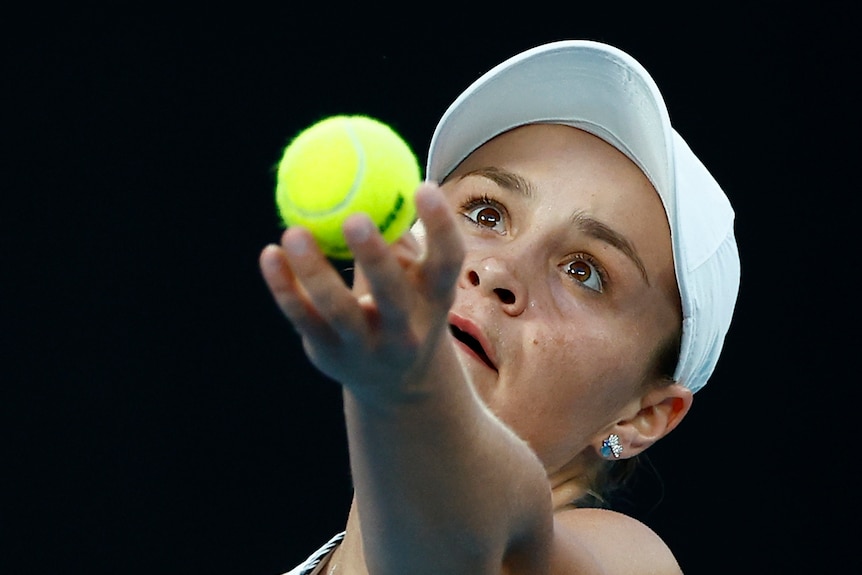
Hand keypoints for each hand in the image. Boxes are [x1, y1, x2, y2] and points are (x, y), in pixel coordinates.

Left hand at [259, 183, 464, 402]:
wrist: (396, 380)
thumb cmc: (404, 303)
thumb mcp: (416, 276)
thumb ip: (400, 234)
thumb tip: (380, 170)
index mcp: (435, 299)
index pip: (448, 263)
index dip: (441, 226)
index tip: (422, 186)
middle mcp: (406, 329)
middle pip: (393, 296)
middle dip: (376, 259)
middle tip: (354, 218)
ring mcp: (367, 347)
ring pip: (339, 311)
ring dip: (315, 271)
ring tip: (294, 232)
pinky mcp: (330, 354)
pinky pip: (303, 318)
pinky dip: (284, 287)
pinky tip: (269, 255)